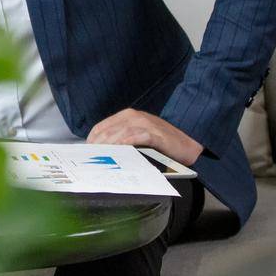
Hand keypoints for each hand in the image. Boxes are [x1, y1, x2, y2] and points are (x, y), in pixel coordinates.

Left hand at [87, 108, 202, 166]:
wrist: (189, 141)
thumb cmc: (162, 142)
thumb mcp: (138, 136)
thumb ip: (122, 139)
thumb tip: (102, 151)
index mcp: (127, 116)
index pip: (101, 127)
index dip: (92, 140)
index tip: (86, 153)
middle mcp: (134, 117)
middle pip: (107, 131)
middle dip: (97, 146)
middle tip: (90, 159)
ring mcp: (144, 123)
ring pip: (119, 134)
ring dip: (108, 146)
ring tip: (99, 158)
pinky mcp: (154, 133)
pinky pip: (135, 137)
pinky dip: (125, 143)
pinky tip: (118, 151)